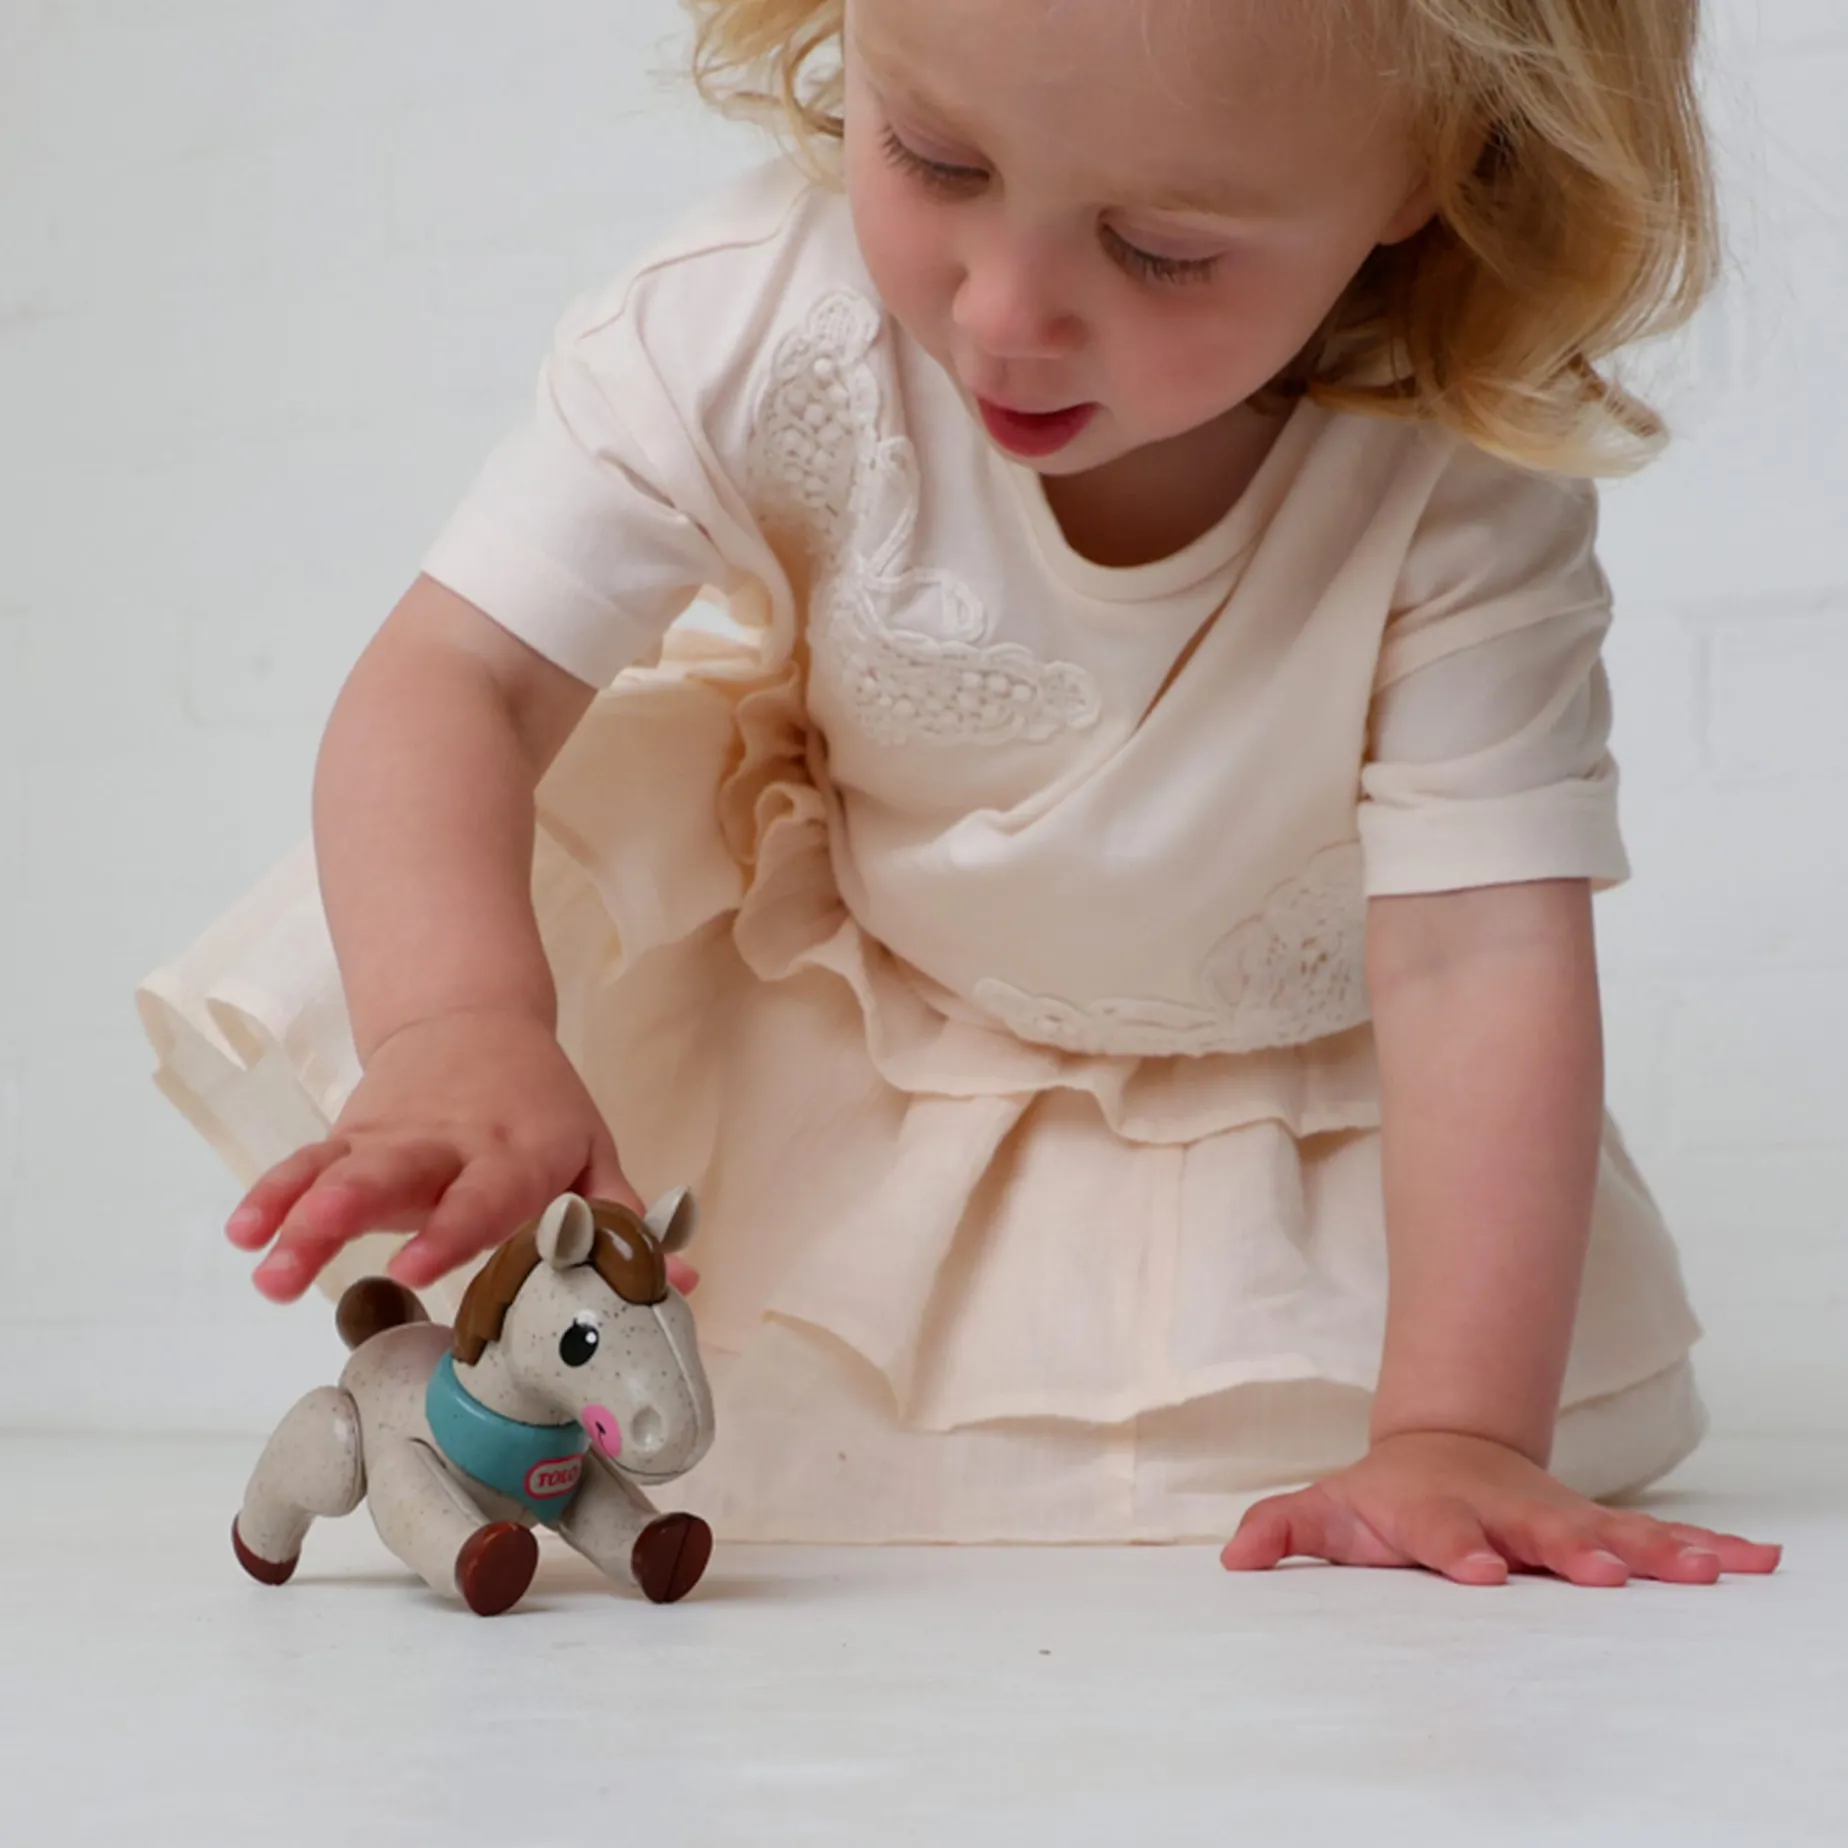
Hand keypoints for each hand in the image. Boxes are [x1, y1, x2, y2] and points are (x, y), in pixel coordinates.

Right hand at [225, 1007, 697, 1301]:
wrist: (474, 1020)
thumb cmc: (542, 1108)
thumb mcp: (593, 1154)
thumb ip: (622, 1221)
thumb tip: (681, 1279)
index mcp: (514, 1154)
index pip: (483, 1196)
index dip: (451, 1232)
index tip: (415, 1269)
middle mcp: (447, 1144)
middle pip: (396, 1174)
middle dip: (350, 1211)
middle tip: (307, 1246)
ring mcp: (391, 1138)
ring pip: (339, 1170)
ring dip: (297, 1212)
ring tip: (259, 1257)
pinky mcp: (351, 1136)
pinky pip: (307, 1163)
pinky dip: (273, 1194)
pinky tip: (242, 1231)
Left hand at [1221, 1430, 1781, 1586]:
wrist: (1443, 1454)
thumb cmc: (1380, 1502)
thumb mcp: (1325, 1513)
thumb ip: (1280, 1529)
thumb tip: (1232, 1559)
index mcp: (1437, 1514)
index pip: (1444, 1532)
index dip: (1459, 1550)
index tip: (1482, 1573)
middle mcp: (1504, 1515)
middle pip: (1541, 1532)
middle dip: (1571, 1550)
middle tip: (1604, 1572)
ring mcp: (1556, 1519)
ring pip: (1613, 1532)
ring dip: (1659, 1552)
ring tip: (1712, 1570)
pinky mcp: (1596, 1530)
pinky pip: (1658, 1539)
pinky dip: (1709, 1547)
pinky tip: (1760, 1562)